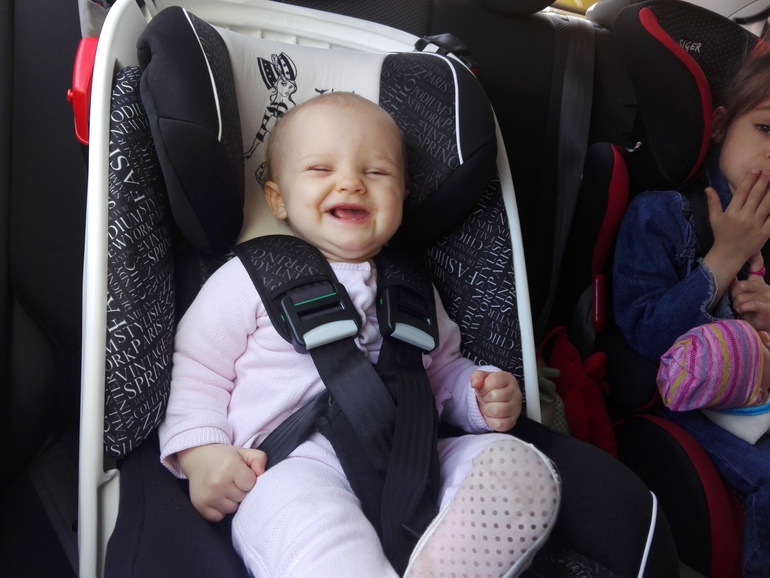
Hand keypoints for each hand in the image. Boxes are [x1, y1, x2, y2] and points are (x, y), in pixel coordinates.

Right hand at [177, 444, 266, 521]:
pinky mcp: (200, 506)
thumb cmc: (224, 457)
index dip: (249, 480)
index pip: (251, 484)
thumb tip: (261, 473)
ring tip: (225, 489)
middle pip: (242, 497)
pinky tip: (217, 497)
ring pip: (232, 509)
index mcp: (230, 467)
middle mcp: (218, 483)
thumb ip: (259, 459)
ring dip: (231, 501)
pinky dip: (220, 510)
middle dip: (241, 490)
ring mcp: (208, 496)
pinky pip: (219, 517)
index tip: (241, 474)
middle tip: (232, 481)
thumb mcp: (243, 452)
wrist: (198, 458)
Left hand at [470, 370, 521, 431]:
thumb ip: (477, 376)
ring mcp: (515, 408)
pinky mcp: (512, 421)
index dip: (483, 386)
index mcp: (508, 379)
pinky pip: (498, 424)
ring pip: (495, 411)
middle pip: (494, 396)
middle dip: (484, 398)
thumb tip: (475, 384)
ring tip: (489, 405)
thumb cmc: (490, 388)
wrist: (495, 400)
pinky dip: (491, 420)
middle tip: (486, 398)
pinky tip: (492, 414)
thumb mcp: (482, 378)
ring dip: (487, 409)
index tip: (483, 389)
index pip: (494, 381)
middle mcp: (515, 393)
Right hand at [704, 170, 769, 291]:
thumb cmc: (722, 236)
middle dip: (763, 182)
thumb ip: (713, 202)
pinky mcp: (765, 233)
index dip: (749, 180)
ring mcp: (755, 225)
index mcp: (731, 213)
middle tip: (768, 172)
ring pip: (767, 204)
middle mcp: (744, 217)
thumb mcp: (714, 219)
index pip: (741, 192)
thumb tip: (708, 188)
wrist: (729, 256)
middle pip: (756, 195)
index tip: (755, 170)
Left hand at [732, 252, 769, 331]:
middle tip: (737, 303)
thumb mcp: (745, 298)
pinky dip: (743, 309)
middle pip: (741, 285)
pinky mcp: (767, 307)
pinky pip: (749, 304)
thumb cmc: (754, 314)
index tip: (747, 261)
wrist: (767, 327)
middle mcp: (765, 288)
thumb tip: (730, 276)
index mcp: (760, 284)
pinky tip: (744, 312)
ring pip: (742, 296)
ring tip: (741, 310)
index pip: (756, 268)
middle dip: (734, 296)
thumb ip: (739, 287)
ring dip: (737, 305)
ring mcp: (768, 297)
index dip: (751, 262)